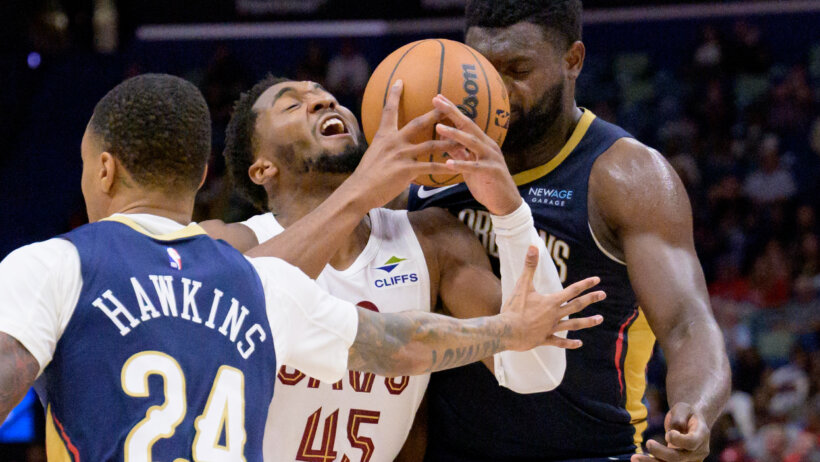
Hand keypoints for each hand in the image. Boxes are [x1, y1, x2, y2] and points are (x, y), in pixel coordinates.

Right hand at [349, 81, 458, 208]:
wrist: (359, 191)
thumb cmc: (366, 176)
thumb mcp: (374, 154)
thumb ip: (385, 148)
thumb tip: (391, 147)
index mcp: (384, 136)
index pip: (389, 111)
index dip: (394, 95)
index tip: (400, 81)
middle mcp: (394, 142)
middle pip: (418, 123)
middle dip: (435, 114)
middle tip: (448, 105)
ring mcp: (401, 155)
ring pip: (431, 145)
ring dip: (448, 142)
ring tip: (463, 140)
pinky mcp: (407, 170)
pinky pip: (431, 167)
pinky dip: (445, 167)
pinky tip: (457, 167)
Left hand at [432, 94, 521, 215]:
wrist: (506, 203)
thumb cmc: (487, 184)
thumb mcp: (471, 167)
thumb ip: (461, 154)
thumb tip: (446, 144)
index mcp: (483, 143)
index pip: (465, 123)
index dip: (452, 110)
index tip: (437, 98)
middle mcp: (488, 146)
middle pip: (469, 126)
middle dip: (452, 113)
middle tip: (436, 101)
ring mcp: (491, 158)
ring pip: (472, 142)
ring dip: (455, 135)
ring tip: (439, 128)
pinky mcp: (491, 172)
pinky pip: (474, 167)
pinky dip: (461, 165)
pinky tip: (448, 164)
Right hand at [501, 246, 604, 350]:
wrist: (507, 331)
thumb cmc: (514, 308)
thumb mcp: (522, 285)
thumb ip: (529, 266)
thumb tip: (533, 247)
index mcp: (551, 302)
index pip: (572, 290)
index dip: (585, 284)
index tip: (597, 280)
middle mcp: (554, 315)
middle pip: (576, 306)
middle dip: (591, 299)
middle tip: (603, 295)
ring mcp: (550, 328)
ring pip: (573, 325)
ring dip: (587, 322)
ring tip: (600, 319)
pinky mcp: (544, 339)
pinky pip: (559, 342)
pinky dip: (569, 343)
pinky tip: (580, 344)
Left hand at [632, 403, 709, 461]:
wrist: (690, 422)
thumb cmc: (686, 412)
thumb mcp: (683, 408)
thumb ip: (679, 419)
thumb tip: (671, 434)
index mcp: (701, 435)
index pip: (692, 443)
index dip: (680, 441)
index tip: (668, 434)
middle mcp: (697, 451)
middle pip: (679, 458)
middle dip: (662, 453)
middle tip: (648, 443)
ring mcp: (689, 459)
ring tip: (634, 458)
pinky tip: (637, 460)